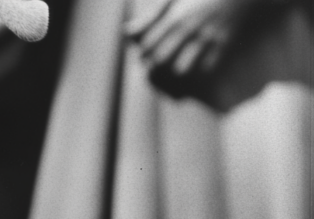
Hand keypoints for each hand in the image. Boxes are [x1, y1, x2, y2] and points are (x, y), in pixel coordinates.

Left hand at [125, 0, 270, 78]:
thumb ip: (151, 17)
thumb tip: (126, 32)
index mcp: (174, 18)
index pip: (147, 46)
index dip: (143, 53)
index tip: (147, 55)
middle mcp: (188, 29)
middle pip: (160, 59)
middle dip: (156, 65)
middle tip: (159, 65)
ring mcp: (206, 37)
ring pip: (181, 68)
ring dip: (177, 71)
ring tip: (177, 68)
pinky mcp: (224, 43)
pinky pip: (207, 67)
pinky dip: (200, 70)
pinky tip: (198, 66)